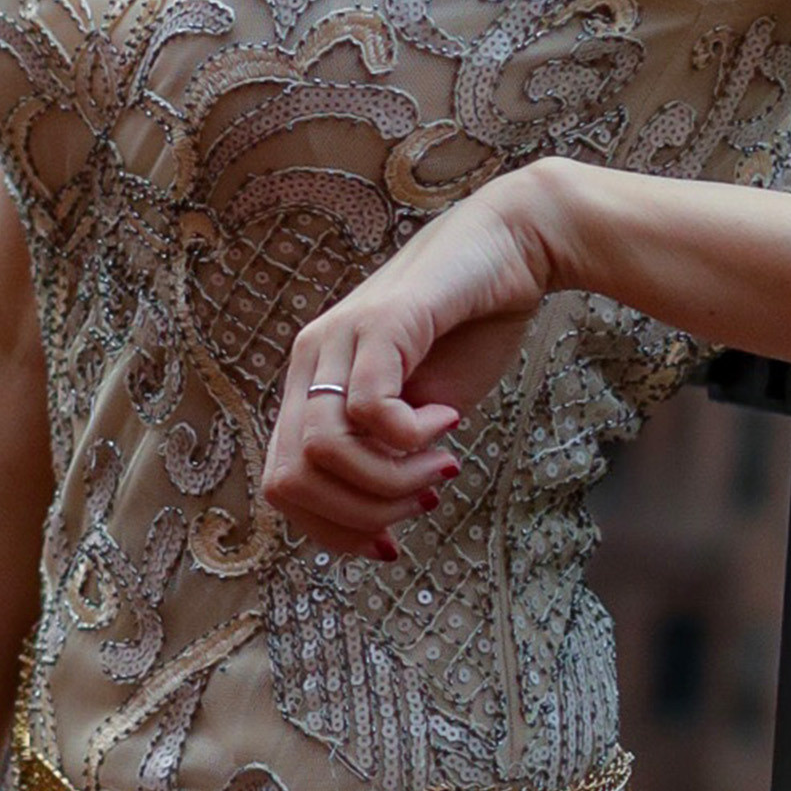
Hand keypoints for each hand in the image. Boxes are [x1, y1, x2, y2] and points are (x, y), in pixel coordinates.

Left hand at [260, 162, 568, 558]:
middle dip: (359, 516)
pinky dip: (410, 437)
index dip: (331, 531)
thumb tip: (375, 529)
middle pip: (288, 479)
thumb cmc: (465, 330)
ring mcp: (339, 338)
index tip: (390, 542)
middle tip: (420, 501)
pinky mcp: (382, 321)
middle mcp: (310, 360)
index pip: (281, 486)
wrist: (509, 248)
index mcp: (309, 385)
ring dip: (389, 481)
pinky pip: (368, 408)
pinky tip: (446, 421)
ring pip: (322, 450)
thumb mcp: (416, 413)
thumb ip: (385, 458)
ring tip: (439, 465)